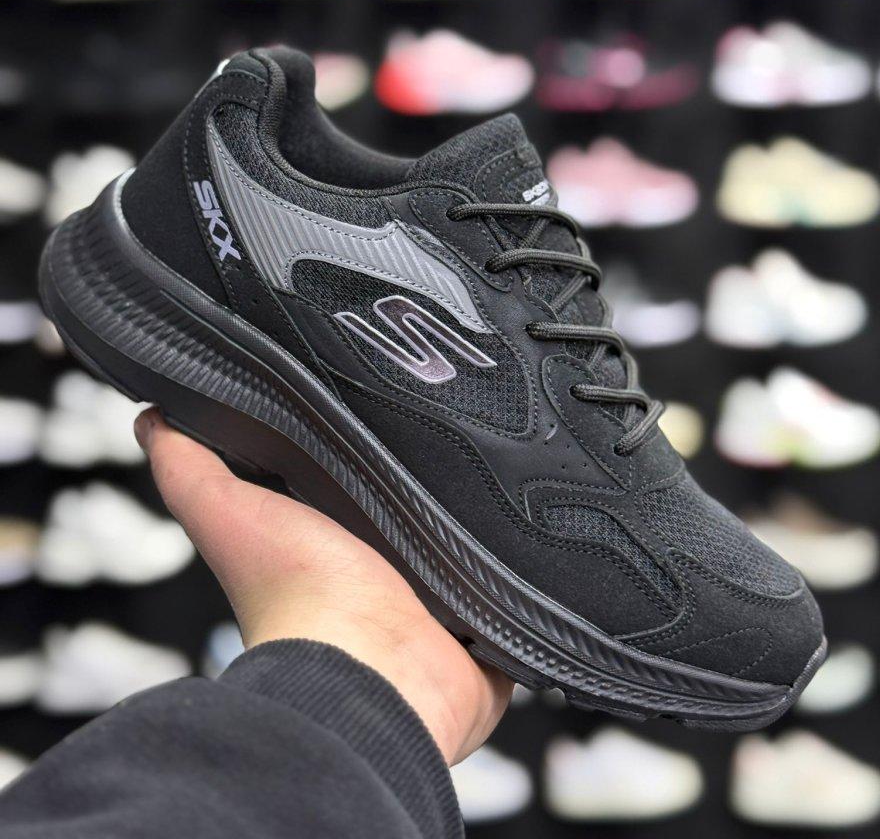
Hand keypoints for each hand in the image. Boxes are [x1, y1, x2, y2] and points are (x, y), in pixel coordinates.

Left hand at [134, 408, 510, 763]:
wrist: (370, 671)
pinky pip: (519, 593)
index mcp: (337, 543)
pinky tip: (536, 533)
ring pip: (477, 549)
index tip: (388, 401)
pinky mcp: (489, 630)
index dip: (372, 452)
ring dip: (486, 524)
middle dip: (440, 482)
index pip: (362, 484)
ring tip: (507, 468)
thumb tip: (150, 418)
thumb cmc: (298, 599)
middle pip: (425, 514)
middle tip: (462, 425)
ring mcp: (443, 605)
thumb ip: (189, 469)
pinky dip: (527, 572)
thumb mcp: (230, 513)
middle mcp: (390, 574)